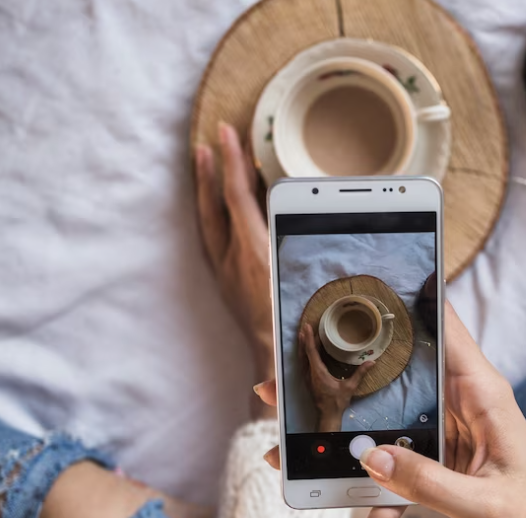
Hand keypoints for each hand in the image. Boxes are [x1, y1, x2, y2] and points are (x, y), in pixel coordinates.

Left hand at [194, 123, 273, 392]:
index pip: (238, 196)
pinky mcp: (228, 283)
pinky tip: (222, 213)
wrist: (275, 357)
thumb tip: (293, 199)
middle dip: (212, 172)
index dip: (233, 163)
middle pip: (216, 206)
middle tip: (207, 145)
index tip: (227, 134)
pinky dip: (216, 217)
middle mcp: (233, 258)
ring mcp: (227, 271)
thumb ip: (296, 235)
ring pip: (211, 222)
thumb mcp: (302, 271)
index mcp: (253, 250)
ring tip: (206, 169)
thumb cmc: (296, 318)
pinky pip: (216, 240)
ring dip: (208, 192)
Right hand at [257, 303, 525, 517]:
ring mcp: (449, 431)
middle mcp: (463, 403)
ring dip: (343, 439)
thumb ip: (428, 483)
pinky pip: (400, 469)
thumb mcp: (484, 504)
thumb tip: (371, 458)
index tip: (357, 287)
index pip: (444, 329)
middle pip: (395, 377)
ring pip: (386, 422)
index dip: (406, 301)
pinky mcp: (442, 460)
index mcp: (483, 394)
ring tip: (288, 448)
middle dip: (342, 380)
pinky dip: (379, 497)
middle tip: (285, 383)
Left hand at [299, 323, 374, 431]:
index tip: (307, 327)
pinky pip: (303, 363)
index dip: (309, 338)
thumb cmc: (337, 401)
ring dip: (303, 346)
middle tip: (306, 326)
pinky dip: (305, 354)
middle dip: (305, 339)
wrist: (327, 415)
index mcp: (318, 372)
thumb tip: (372, 362)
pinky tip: (307, 350)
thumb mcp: (350, 387)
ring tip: (304, 335)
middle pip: (304, 352)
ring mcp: (307, 376)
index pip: (311, 352)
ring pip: (302, 357)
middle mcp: (309, 373)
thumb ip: (360, 373)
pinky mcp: (308, 379)